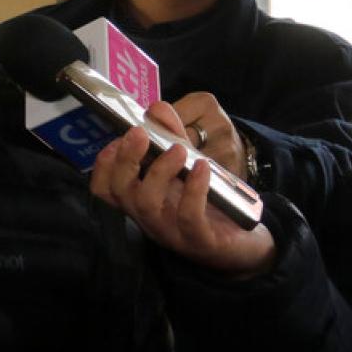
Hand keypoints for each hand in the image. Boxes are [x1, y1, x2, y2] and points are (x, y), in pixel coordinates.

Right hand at [90, 101, 275, 278]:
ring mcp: (171, 232)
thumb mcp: (189, 167)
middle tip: (139, 133)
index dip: (104, 164)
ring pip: (148, 205)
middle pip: (121, 193)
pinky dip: (193, 190)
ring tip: (177, 149)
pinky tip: (203, 167)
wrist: (247, 244)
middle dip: (125, 160)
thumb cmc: (211, 204)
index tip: (117, 139)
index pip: (105, 189)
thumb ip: (173, 137)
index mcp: (141, 200)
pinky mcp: (200, 241)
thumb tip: (157, 108)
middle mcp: (149, 218)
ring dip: (159, 171)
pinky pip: (189, 217)